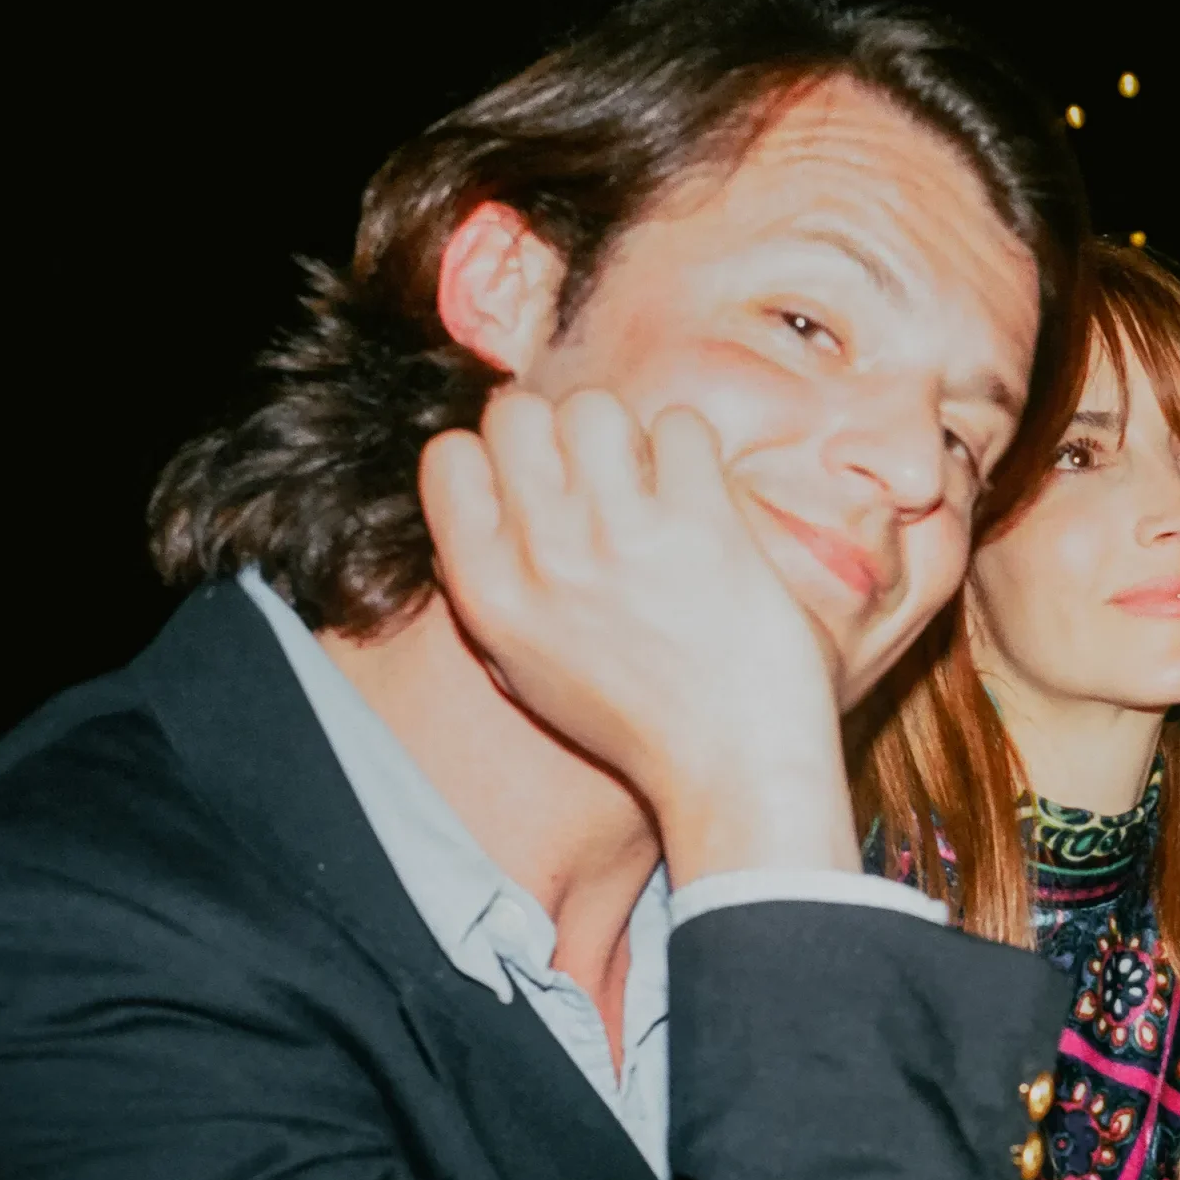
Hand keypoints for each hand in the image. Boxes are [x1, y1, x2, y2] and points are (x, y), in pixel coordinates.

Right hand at [421, 390, 857, 879]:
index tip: (541, 485)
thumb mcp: (525, 671)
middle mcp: (540, 555)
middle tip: (606, 479)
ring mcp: (618, 534)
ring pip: (596, 407)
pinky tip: (706, 504)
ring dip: (632, 435)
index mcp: (488, 591)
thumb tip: (478, 519)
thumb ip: (494, 590)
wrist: (731, 772)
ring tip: (658, 488)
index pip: (448, 458)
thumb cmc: (639, 729)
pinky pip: (681, 427)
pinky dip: (697, 455)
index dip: (497, 455)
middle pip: (516, 413)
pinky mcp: (697, 524)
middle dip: (561, 430)